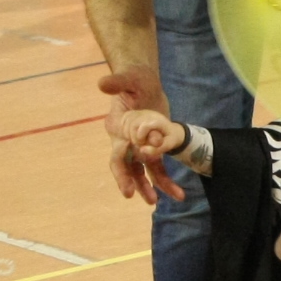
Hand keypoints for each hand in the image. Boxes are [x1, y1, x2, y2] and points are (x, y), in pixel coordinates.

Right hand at [99, 66, 180, 201]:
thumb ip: (118, 82)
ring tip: (155, 202)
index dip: (121, 169)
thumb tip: (102, 84)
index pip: (117, 152)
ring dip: (148, 187)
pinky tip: (178, 194)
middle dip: (130, 182)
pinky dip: (166, 182)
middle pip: (126, 166)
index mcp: (117, 128)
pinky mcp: (153, 148)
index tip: (126, 186)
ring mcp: (138, 146)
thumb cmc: (135, 79)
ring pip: (141, 172)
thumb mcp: (130, 78)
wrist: (145, 82)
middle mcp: (124, 141)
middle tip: (135, 196)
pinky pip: (158, 168)